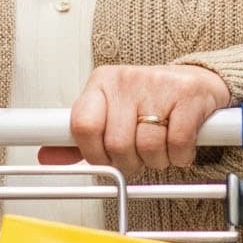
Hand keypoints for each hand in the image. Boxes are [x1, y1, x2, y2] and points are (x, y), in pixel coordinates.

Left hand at [41, 64, 232, 176]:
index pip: (83, 125)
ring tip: (160, 149)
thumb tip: (45, 157)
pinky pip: (177, 143)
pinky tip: (180, 146)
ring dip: (157, 161)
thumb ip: (80, 139)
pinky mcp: (187, 94)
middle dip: (130, 162)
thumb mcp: (110, 115)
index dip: (94, 153)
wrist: (196, 82)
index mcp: (101, 83)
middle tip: (139, 157)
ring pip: (148, 146)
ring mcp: (157, 84)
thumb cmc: (149, 103)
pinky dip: (180, 156)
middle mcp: (125, 79)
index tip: (105, 159)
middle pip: (117, 144)